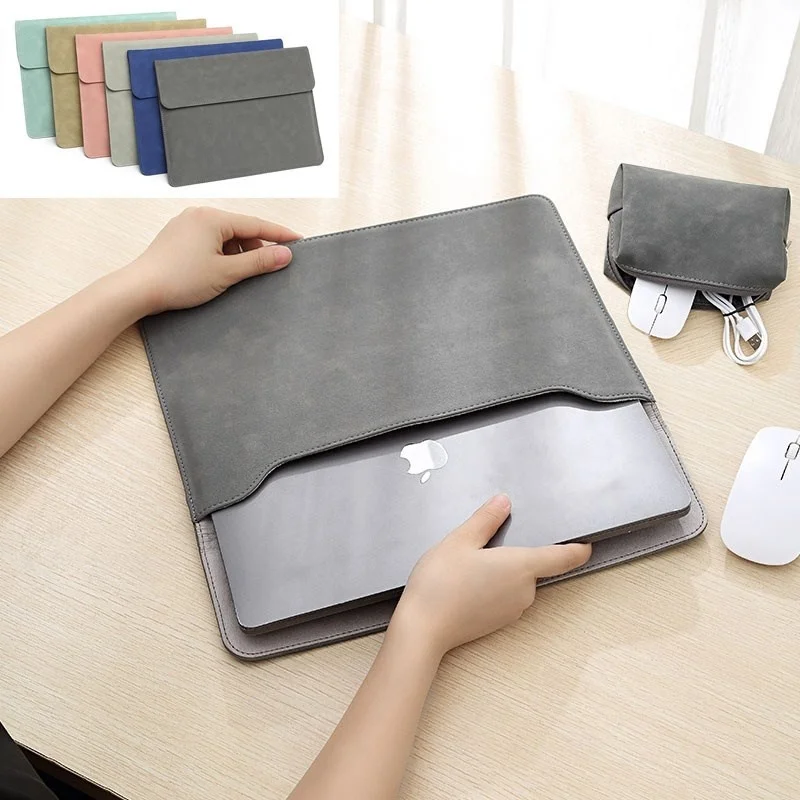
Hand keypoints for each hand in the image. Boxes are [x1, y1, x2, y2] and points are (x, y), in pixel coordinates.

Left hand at [121, 206, 300, 314]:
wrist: (140, 289)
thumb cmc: (180, 279)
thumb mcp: (226, 273)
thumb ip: (259, 262)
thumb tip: (285, 254)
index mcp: (212, 218)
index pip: (256, 224)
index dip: (279, 235)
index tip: (299, 241)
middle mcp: (199, 215)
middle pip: (240, 230)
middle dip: (255, 249)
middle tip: (268, 270)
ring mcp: (187, 225)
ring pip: (225, 237)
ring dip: (237, 255)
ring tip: (238, 277)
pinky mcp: (179, 237)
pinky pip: (210, 242)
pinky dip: (221, 255)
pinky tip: (221, 273)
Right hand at [392, 494, 591, 657]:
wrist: (423, 628)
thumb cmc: (440, 583)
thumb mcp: (460, 540)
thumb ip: (485, 519)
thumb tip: (503, 502)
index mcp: (521, 566)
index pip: (562, 557)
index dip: (577, 549)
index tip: (587, 543)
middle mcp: (524, 590)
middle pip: (533, 566)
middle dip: (517, 553)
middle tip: (485, 544)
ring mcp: (512, 609)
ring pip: (518, 581)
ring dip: (503, 571)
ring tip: (469, 565)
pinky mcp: (499, 621)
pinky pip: (506, 596)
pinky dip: (494, 587)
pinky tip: (467, 583)